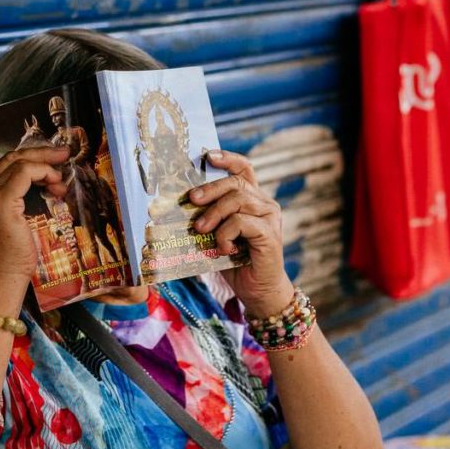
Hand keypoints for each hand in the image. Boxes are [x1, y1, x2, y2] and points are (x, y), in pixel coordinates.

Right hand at [0, 146, 69, 291]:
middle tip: (62, 154)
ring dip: (45, 166)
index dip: (28, 160)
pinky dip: (44, 172)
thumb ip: (14, 201)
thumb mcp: (7, 223)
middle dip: (39, 153)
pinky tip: (56, 184)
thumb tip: (41, 183)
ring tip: (62, 177)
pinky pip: (25, 172)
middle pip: (8, 159)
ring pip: (18, 163)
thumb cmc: (6, 262)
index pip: (0, 166)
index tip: (50, 162)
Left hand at [189, 149, 295, 318]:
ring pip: (237, 200)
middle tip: (192, 200)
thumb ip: (207, 218)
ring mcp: (270, 218)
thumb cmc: (234, 263)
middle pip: (235, 183)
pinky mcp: (270, 234)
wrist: (257, 291)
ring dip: (213, 214)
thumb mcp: (216, 235)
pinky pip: (241, 222)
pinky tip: (223, 249)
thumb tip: (179, 207)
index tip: (207, 156)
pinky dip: (225, 234)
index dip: (227, 158)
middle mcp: (264, 204)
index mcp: (252, 200)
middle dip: (210, 189)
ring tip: (201, 230)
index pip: (244, 169)